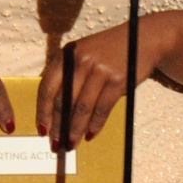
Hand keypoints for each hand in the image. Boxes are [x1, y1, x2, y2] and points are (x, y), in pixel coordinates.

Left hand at [36, 18, 171, 148]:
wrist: (141, 38)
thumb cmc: (108, 50)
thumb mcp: (83, 54)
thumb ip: (68, 74)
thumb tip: (54, 109)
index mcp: (66, 54)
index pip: (47, 87)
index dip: (42, 111)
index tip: (41, 129)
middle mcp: (80, 61)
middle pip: (63, 101)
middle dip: (58, 126)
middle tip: (55, 144)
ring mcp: (99, 71)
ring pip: (82, 108)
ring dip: (75, 130)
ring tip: (71, 145)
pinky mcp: (117, 81)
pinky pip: (102, 109)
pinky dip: (95, 125)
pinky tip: (90, 135)